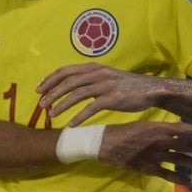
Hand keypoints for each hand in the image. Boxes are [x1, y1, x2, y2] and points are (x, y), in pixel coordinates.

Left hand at [37, 63, 162, 125]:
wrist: (151, 89)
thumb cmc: (125, 85)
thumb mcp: (104, 76)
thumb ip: (87, 79)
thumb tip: (66, 87)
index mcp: (93, 67)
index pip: (65, 70)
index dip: (50, 79)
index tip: (39, 90)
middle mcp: (97, 73)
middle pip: (68, 82)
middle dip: (52, 93)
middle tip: (41, 105)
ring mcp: (106, 85)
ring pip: (77, 94)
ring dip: (62, 105)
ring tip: (51, 114)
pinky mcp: (114, 98)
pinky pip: (92, 108)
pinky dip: (79, 116)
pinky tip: (71, 124)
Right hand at [99, 122, 191, 182]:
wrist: (105, 143)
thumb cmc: (123, 131)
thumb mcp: (143, 125)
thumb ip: (159, 128)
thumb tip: (175, 130)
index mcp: (159, 129)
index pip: (186, 130)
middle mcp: (160, 142)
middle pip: (187, 146)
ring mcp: (155, 156)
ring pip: (180, 160)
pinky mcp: (148, 168)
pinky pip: (168, 175)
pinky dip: (180, 179)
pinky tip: (189, 181)